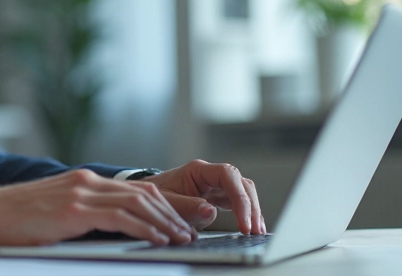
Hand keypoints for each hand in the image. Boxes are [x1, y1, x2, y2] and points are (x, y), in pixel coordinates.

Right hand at [0, 169, 196, 251]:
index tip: (181, 220)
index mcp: (84, 181)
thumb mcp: (55, 212)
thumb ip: (82, 215)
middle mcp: (87, 182)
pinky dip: (145, 228)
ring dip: (165, 222)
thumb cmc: (16, 218)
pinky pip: (121, 218)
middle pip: (143, 193)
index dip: (163, 205)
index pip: (134, 189)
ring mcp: (81, 194)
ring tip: (182, 238)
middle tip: (191, 231)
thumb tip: (107, 232)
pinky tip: (158, 239)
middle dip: (173, 213)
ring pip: (138, 203)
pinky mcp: (75, 210)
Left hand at [137, 160, 264, 234]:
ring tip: (257, 231)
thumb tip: (210, 212)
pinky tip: (251, 226)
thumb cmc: (154, 195)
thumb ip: (187, 207)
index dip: (239, 197)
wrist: (145, 195)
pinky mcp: (215, 196)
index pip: (228, 176)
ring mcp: (214, 185)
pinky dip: (245, 213)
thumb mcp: (167, 202)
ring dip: (252, 210)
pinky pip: (236, 201)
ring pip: (242, 192)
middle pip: (240, 183)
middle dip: (251, 206)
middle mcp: (209, 175)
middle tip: (253, 230)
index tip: (242, 221)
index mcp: (197, 170)